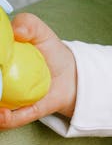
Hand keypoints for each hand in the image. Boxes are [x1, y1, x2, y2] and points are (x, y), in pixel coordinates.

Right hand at [0, 14, 77, 129]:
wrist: (70, 73)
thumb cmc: (49, 52)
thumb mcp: (40, 32)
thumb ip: (28, 24)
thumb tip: (17, 32)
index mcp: (0, 64)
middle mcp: (0, 84)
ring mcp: (8, 101)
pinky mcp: (23, 113)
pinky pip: (11, 120)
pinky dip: (5, 119)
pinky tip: (3, 114)